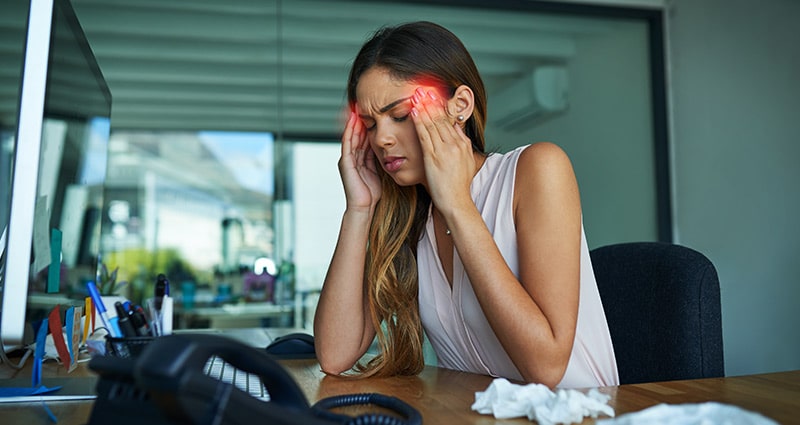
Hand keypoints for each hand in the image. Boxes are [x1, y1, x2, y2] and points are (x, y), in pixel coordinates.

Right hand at [339, 110, 380, 210]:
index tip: (376, 111)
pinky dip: (350, 131)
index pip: (365, 137)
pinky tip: (354, 121)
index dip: (370, 124)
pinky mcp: (345, 162)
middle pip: (357, 134)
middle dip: (361, 119)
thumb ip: (383, 159)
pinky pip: (347, 143)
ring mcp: (347, 159)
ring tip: (358, 107)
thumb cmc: (374, 193)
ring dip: (354, 121)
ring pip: (351, 135)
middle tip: (365, 103)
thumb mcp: (381, 172)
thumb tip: (395, 149)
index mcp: (362, 159)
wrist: (364, 207)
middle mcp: (353, 157)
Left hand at [411, 88, 475, 213]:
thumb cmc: (458, 186)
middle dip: (432, 102)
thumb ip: (460, 144)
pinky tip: (414, 111)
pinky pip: (425, 135)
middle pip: (441, 118)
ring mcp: (444, 150)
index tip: (433, 93)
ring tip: (417, 93)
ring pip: (433, 123)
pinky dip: (419, 121)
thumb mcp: (465, 161)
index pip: (450, 120)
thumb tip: (456, 129)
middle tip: (424, 87)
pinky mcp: (433, 157)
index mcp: (462, 144)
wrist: (456, 201)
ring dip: (424, 107)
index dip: (440, 106)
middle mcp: (454, 144)